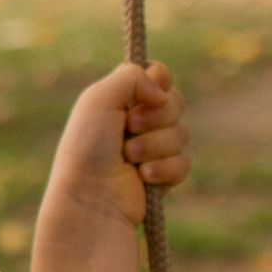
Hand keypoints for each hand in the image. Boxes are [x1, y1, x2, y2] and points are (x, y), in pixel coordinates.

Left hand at [46, 61, 189, 227]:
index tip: (150, 90)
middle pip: (175, 101)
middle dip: (156, 115)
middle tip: (130, 127)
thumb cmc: (87, 148)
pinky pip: (184, 162)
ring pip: (182, 133)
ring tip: (129, 158)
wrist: (90, 198)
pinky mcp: (162, 176)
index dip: (159, 78)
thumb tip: (162, 90)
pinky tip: (143, 177)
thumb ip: (132, 76)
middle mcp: (135, 121)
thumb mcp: (98, 99)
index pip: (157, 73)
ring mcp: (151, 149)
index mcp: (118, 99)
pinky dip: (164, 169)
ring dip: (155, 144)